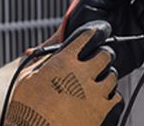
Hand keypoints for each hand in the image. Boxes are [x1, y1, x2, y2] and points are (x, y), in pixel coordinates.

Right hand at [6, 21, 123, 125]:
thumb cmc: (27, 109)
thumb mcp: (27, 79)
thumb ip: (41, 63)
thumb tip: (45, 55)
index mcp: (63, 62)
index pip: (85, 38)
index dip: (92, 33)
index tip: (96, 33)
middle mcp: (81, 74)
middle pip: (105, 54)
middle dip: (103, 55)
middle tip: (99, 58)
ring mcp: (94, 92)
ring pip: (113, 75)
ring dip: (107, 76)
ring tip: (99, 81)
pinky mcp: (101, 110)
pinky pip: (116, 97)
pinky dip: (110, 96)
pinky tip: (102, 98)